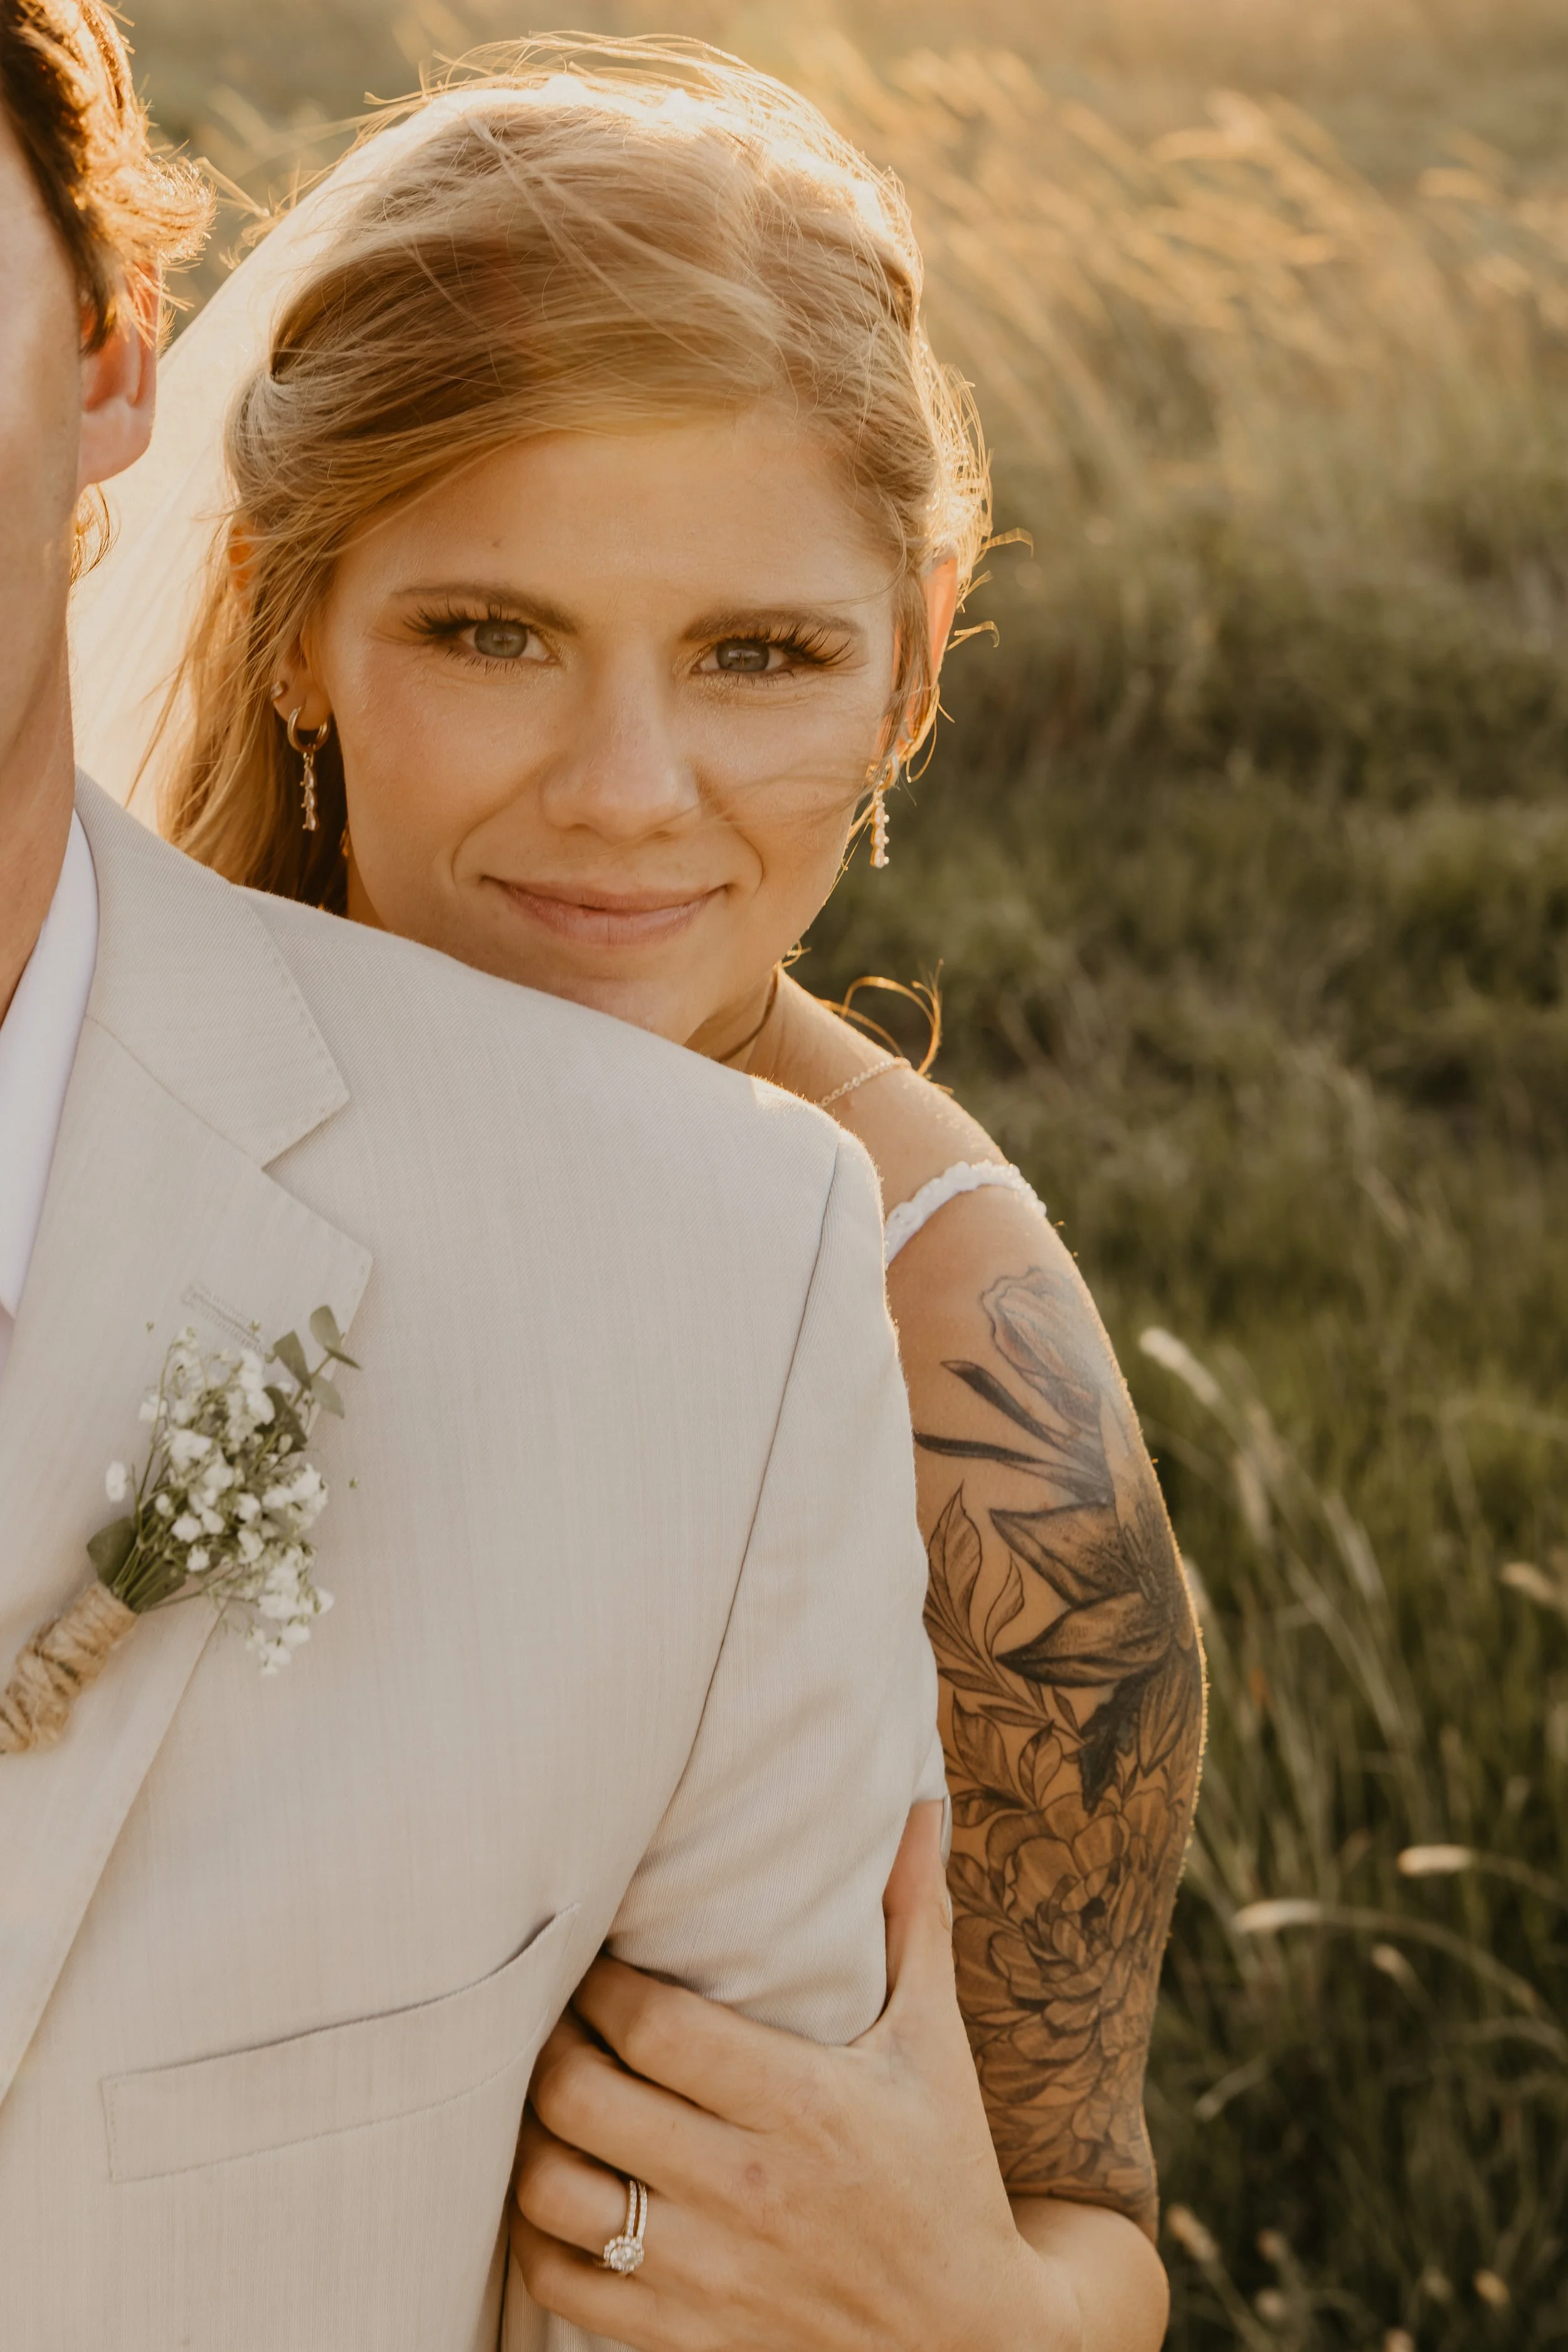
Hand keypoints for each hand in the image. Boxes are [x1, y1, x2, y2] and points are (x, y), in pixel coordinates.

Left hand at [512, 1802, 1081, 2351]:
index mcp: (804, 2106)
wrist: (969, 2347)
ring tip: (545, 2096)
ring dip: (530, 2135)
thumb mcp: (933, 2046)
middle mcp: (746, 2191)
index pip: (651, 2025)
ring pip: (553, 2190)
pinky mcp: (682, 2340)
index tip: (596, 1956)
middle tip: (558, 2017)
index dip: (600, 1982)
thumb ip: (912, 1920)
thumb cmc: (946, 2176)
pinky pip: (560, 2282)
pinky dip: (534, 2233)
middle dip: (552, 2045)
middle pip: (584, 2096)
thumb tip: (915, 1802)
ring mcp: (708, 2275)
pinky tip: (557, 2186)